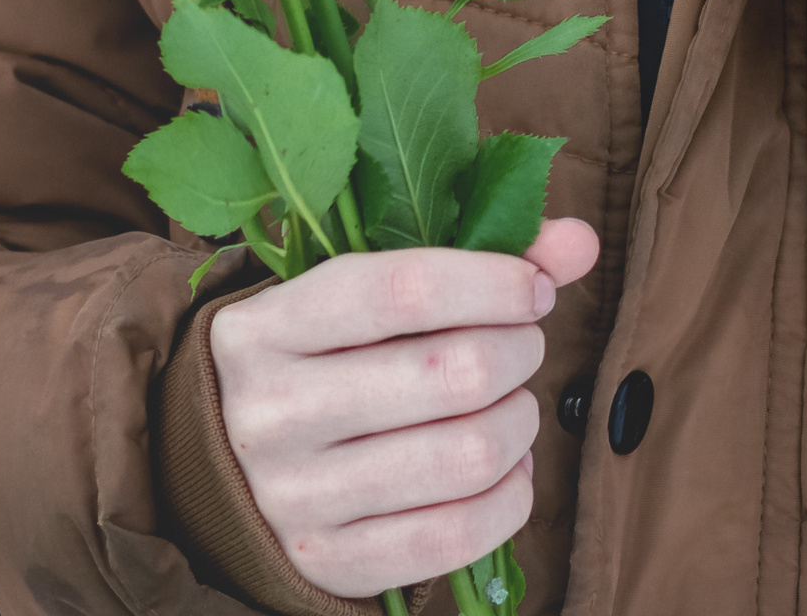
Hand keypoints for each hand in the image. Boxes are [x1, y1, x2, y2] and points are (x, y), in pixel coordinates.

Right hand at [209, 216, 598, 596]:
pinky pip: (457, 538)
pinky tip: (507, 466)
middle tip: (522, 342)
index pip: (405, 290)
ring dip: (521, 422)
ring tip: (514, 403)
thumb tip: (578, 243)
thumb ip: (474, 256)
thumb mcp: (363, 290)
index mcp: (268, 326)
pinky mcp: (329, 564)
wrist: (228, 463)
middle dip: (517, 350)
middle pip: (451, 373)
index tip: (535, 288)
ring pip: (466, 457)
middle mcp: (272, 414)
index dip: (493, 282)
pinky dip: (511, 497)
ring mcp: (295, 498)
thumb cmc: (322, 353)